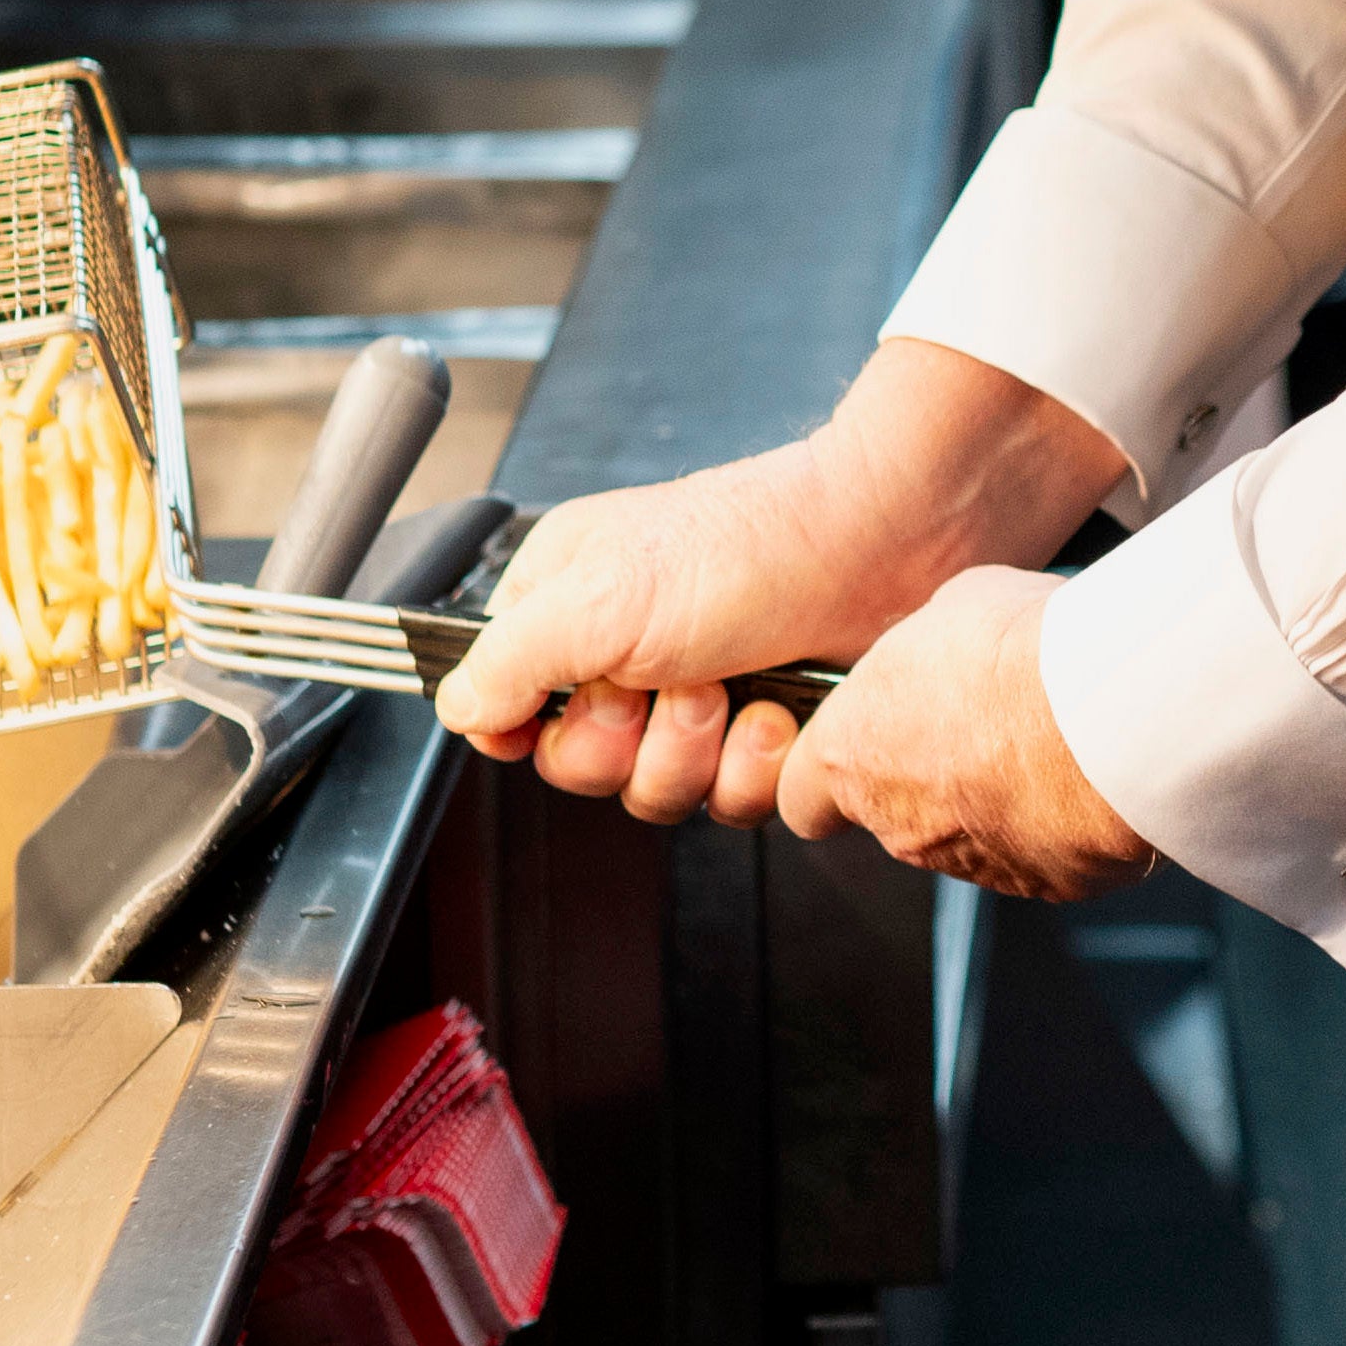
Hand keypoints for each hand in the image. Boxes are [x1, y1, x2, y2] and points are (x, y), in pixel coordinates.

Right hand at [437, 345, 1122, 814]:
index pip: (508, 711)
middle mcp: (628, 655)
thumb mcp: (601, 596)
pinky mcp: (763, 733)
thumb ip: (507, 661)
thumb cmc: (751, 543)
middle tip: (672, 680)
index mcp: (570, 607)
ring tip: (736, 688)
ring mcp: (699, 697)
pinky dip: (764, 765)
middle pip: (582, 768)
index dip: (539, 727)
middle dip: (633, 741)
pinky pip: (735, 802)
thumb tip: (454, 712)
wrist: (891, 546)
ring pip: (658, 794)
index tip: (578, 699)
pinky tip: (784, 711)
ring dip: (700, 752)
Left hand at [768, 572, 1154, 895]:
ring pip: (964, 835)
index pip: (800, 795)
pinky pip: (1037, 853)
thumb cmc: (1020, 650)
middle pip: (892, 811)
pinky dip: (1052, 822)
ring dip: (991, 796)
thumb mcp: (953, 604)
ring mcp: (971, 864)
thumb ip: (926, 647)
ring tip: (1045, 738)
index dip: (824, 771)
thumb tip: (946, 653)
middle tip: (981, 716)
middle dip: (927, 772)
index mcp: (852, 755)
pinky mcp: (1043, 885)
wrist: (1111, 716)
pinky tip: (1084, 772)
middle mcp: (899, 825)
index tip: (861, 741)